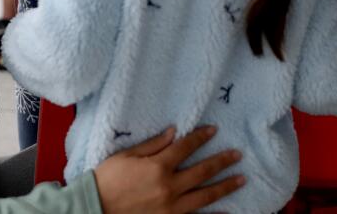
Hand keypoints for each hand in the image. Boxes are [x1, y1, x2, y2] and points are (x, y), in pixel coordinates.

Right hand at [94, 126, 244, 213]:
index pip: (186, 147)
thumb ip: (153, 145)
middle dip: (222, 161)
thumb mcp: (126, 155)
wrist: (95, 208)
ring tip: (241, 179)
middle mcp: (169, 186)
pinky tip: (226, 211)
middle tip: (237, 155)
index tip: (214, 131)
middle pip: (202, 171)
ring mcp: (172, 207)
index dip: (201, 137)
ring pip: (205, 195)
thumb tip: (174, 131)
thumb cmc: (107, 179)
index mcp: (158, 166)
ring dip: (225, 186)